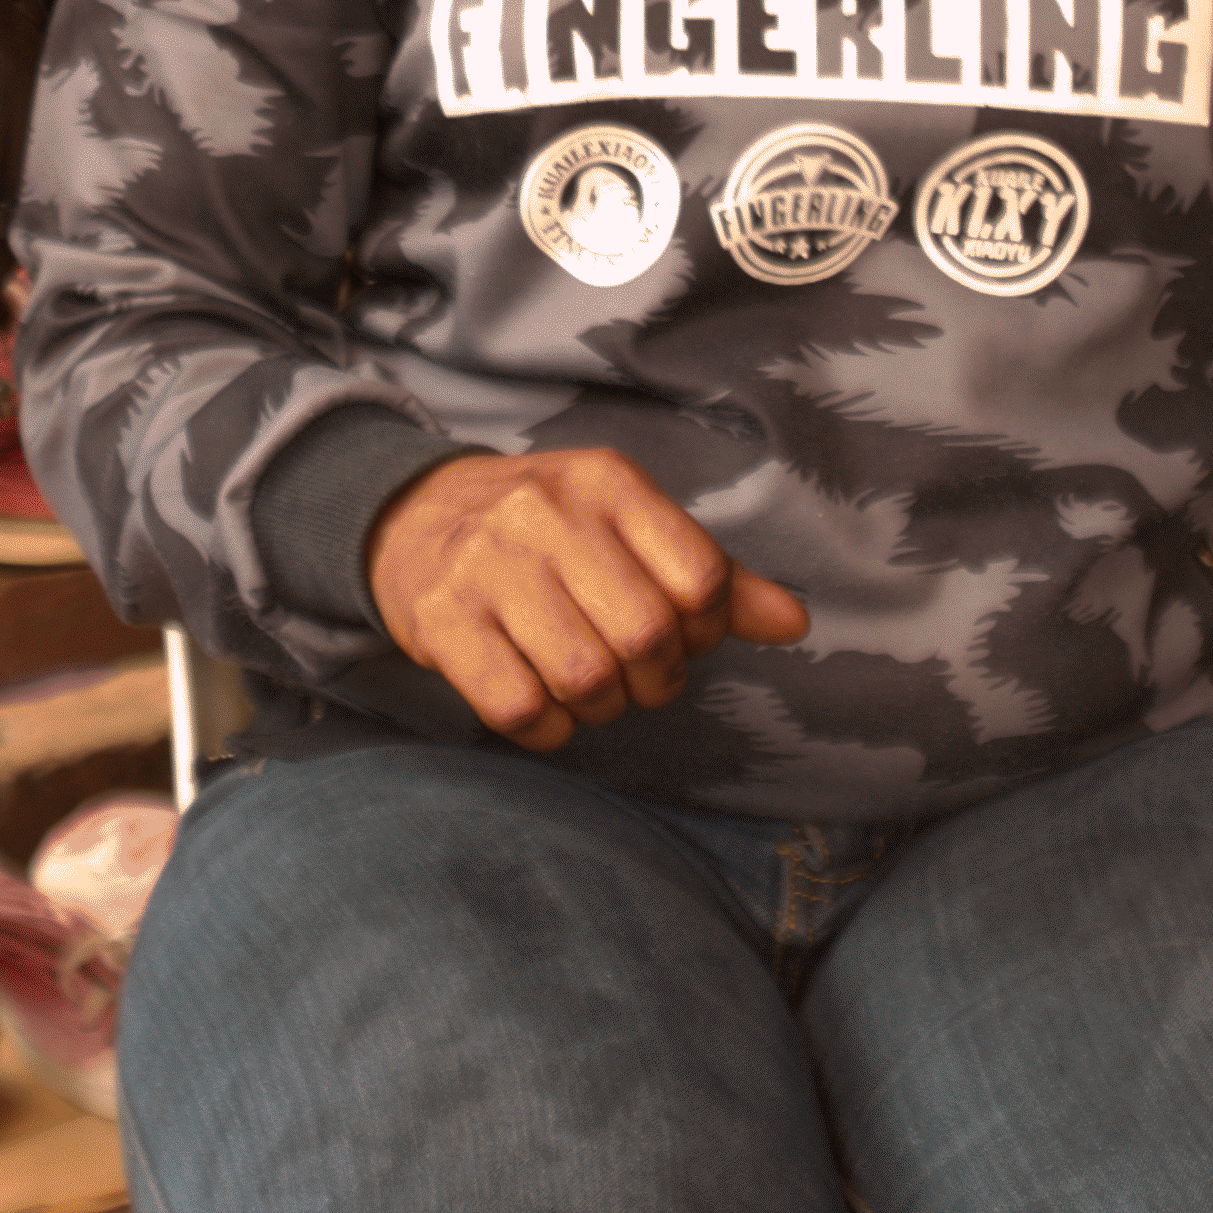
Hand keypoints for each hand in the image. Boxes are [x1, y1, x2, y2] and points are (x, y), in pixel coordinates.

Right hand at [366, 448, 810, 750]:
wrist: (416, 517)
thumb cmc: (549, 532)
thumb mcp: (630, 527)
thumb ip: (713, 576)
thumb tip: (795, 622)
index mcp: (608, 483)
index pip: (700, 577)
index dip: (707, 630)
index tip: (684, 636)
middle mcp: (548, 513)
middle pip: (647, 635)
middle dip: (656, 679)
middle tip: (638, 677)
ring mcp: (489, 566)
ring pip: (584, 676)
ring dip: (601, 707)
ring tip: (591, 689)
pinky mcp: (443, 621)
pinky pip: (519, 707)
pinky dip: (548, 729)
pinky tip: (546, 709)